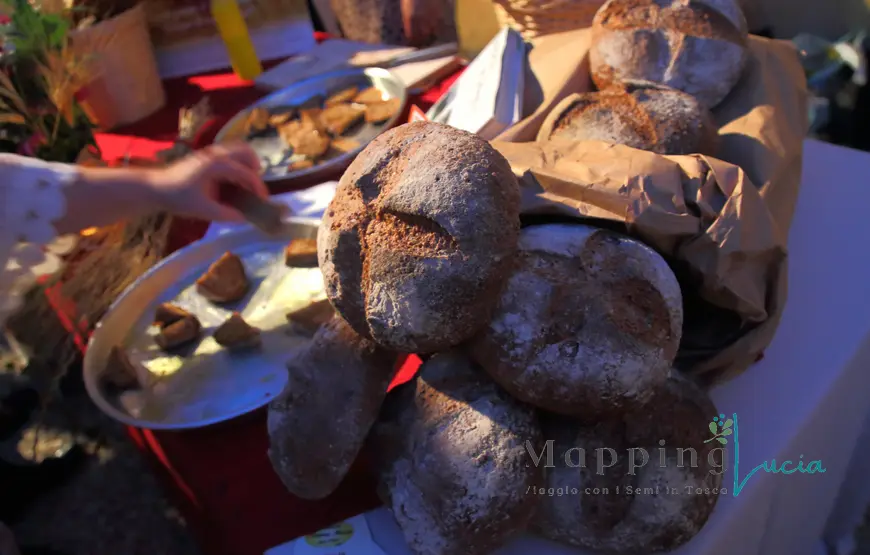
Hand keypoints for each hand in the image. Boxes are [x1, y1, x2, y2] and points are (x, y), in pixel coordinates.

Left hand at [148, 142, 268, 221]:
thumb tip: (244, 218)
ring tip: (245, 184)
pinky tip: (232, 183)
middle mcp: (215, 155)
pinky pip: (228, 155)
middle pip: (245, 151)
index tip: (263, 200)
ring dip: (246, 164)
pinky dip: (236, 165)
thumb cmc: (178, 198)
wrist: (155, 188)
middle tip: (255, 187)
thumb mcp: (203, 210)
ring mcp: (210, 153)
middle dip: (255, 168)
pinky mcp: (206, 157)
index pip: (245, 172)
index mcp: (216, 165)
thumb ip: (226, 214)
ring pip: (237, 150)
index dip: (257, 186)